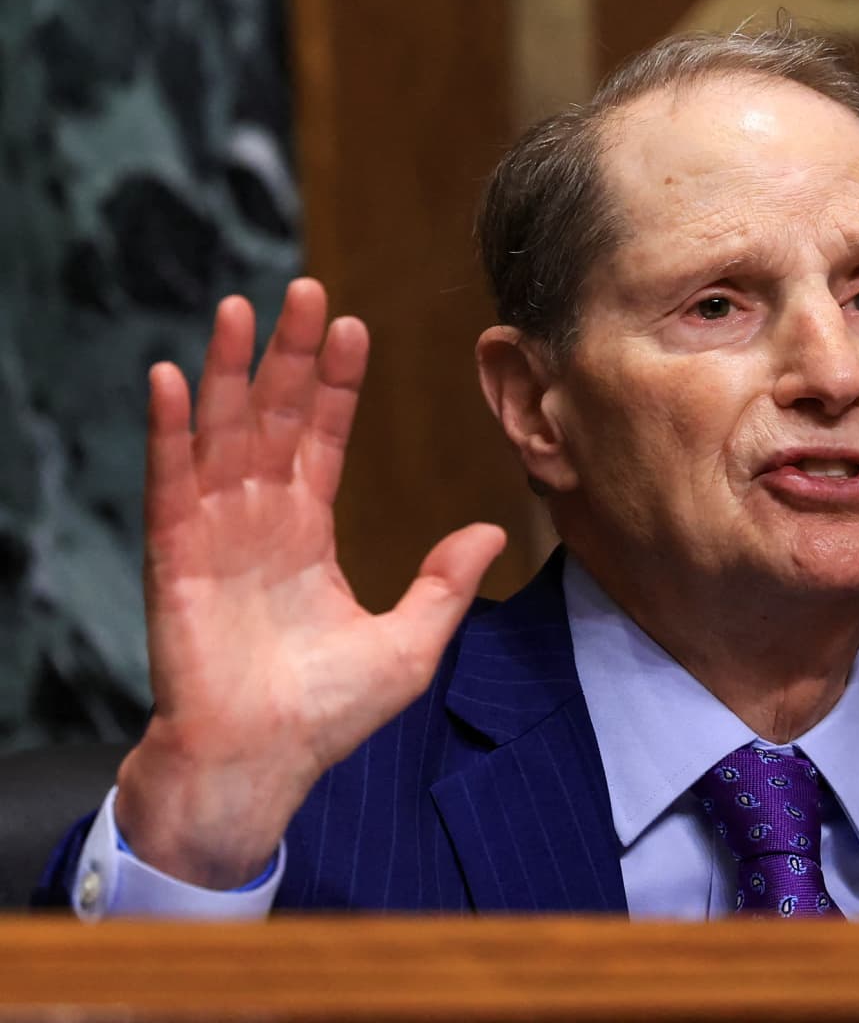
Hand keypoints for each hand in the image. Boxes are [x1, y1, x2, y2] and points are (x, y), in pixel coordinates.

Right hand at [115, 279, 505, 886]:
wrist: (261, 765)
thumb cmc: (326, 715)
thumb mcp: (409, 643)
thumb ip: (444, 582)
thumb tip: (496, 530)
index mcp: (308, 533)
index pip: (323, 437)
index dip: (336, 382)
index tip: (353, 325)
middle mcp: (259, 521)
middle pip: (272, 416)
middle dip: (286, 352)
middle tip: (302, 286)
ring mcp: (215, 533)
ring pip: (221, 432)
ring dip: (226, 369)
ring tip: (238, 307)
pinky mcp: (176, 557)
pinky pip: (170, 480)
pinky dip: (169, 428)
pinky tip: (173, 376)